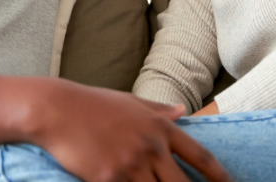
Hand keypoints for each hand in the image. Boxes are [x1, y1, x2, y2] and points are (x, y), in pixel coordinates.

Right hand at [28, 79, 230, 181]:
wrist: (57, 109)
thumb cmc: (92, 104)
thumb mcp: (130, 102)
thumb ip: (159, 111)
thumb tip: (183, 112)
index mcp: (159, 126)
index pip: (199, 155)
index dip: (219, 175)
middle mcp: (150, 146)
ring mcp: (130, 164)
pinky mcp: (109, 179)